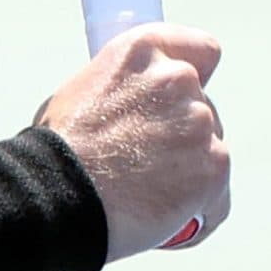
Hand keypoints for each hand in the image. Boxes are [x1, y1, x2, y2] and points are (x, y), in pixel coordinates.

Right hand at [39, 26, 229, 260]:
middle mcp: (176, 79)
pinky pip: (216, 196)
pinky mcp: (213, 169)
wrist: (55, 195)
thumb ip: (124, 90)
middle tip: (144, 163)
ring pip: (209, 152)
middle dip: (181, 135)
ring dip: (189, 173)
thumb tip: (136, 109)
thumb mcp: (81, 93)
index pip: (201, 50)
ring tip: (148, 196)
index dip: (196, 74)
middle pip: (202, 108)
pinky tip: (167, 220)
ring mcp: (199, 124)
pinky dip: (197, 210)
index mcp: (141, 52)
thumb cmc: (56, 150)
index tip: (182, 96)